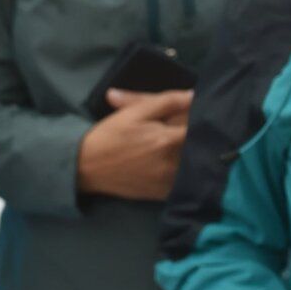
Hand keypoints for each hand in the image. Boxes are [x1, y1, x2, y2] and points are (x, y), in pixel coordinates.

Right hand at [75, 88, 193, 200]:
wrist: (86, 167)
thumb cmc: (110, 136)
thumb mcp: (135, 112)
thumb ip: (168, 101)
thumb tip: (196, 95)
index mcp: (168, 140)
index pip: (201, 128)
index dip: (204, 119)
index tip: (203, 115)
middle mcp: (173, 163)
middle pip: (200, 149)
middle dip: (200, 138)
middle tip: (199, 131)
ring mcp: (168, 182)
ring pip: (194, 167)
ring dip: (194, 157)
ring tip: (192, 148)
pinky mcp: (162, 194)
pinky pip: (184, 183)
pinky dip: (184, 174)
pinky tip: (176, 165)